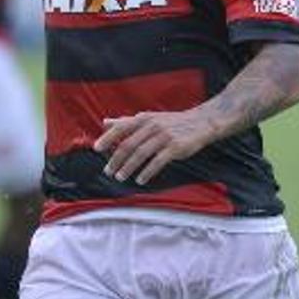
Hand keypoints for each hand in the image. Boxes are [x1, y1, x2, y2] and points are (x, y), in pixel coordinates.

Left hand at [94, 110, 220, 184]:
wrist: (202, 122)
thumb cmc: (172, 122)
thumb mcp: (149, 118)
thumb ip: (126, 121)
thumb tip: (105, 122)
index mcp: (144, 118)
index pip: (121, 128)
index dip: (107, 138)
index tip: (96, 149)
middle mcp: (152, 126)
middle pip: (128, 144)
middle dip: (116, 159)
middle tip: (108, 171)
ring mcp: (164, 137)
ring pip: (140, 154)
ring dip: (128, 167)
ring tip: (120, 177)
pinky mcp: (175, 147)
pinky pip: (157, 162)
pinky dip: (147, 172)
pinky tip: (140, 180)